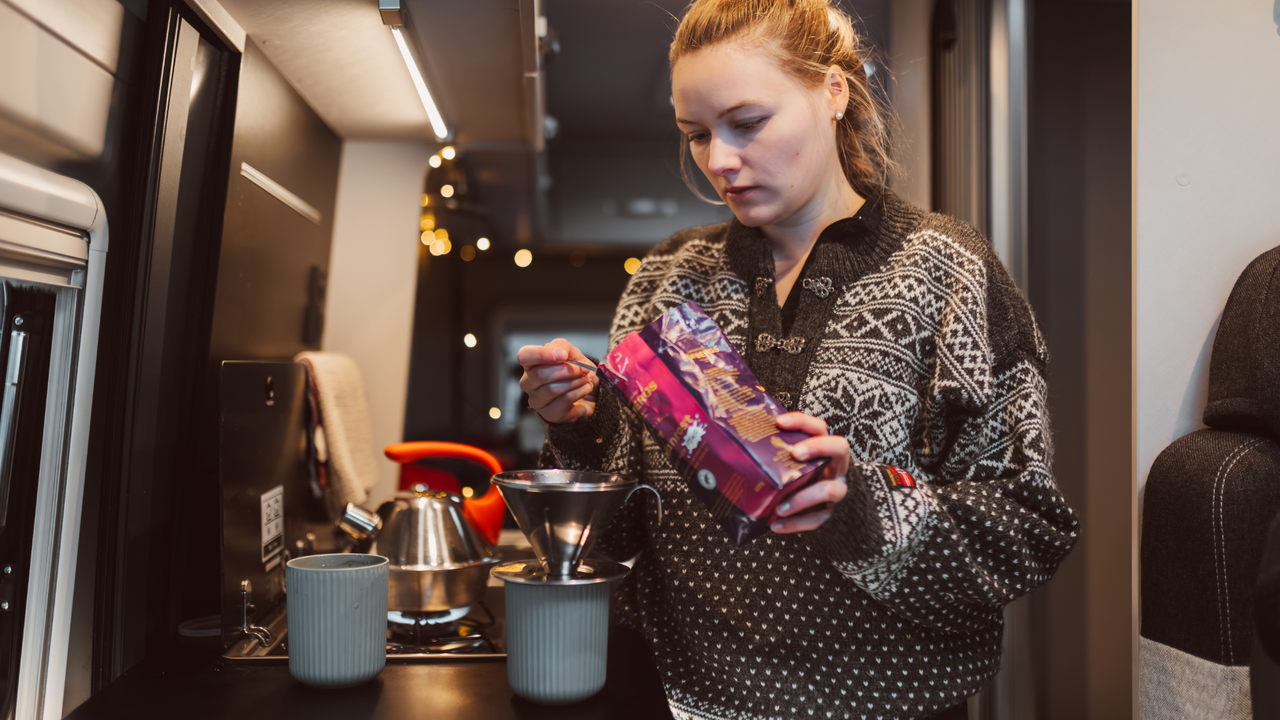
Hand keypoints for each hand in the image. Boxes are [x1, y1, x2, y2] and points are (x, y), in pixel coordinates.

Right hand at [517, 339, 598, 423]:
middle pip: (540, 374)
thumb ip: (562, 347)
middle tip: (583, 369)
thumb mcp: (571, 353)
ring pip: (552, 389)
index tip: (563, 355)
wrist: (588, 393)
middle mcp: (528, 383)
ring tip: (586, 379)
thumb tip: (559, 352)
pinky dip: (579, 392)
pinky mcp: (548, 413)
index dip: (542, 354)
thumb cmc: (574, 372)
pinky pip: (563, 401)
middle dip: (567, 370)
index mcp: (530, 364)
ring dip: (576, 381)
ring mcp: (536, 400)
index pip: (525, 356)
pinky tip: (585, 388)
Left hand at [770, 412, 849, 533]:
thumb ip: (774, 455)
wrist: (816, 508)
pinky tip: (776, 526)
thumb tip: (734, 446)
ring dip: (803, 498)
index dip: (803, 422)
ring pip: (830, 490)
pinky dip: (796, 524)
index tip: (780, 422)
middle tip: (795, 453)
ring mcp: (836, 488)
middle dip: (818, 447)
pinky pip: (817, 518)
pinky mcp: (830, 512)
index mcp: (823, 448)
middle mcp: (835, 466)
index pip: (819, 427)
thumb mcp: (788, 464)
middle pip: (839, 448)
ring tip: (779, 508)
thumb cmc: (795, 478)